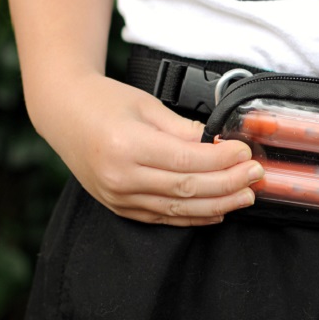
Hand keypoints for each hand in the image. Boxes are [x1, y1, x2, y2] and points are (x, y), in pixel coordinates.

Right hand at [30, 74, 264, 225]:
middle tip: (255, 175)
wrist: (63, 113)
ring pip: (178, 208)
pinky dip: (192, 217)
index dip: (222, 160)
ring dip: (217, 204)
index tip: (245, 152)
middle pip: (187, 189)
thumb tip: (221, 142)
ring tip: (245, 195)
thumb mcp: (147, 106)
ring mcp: (117, 196)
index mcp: (126, 145)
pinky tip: (216, 210)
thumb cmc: (103, 101)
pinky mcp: (119, 206)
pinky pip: (162, 218)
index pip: (187, 161)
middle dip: (227, 183)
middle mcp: (120, 176)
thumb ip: (184, 129)